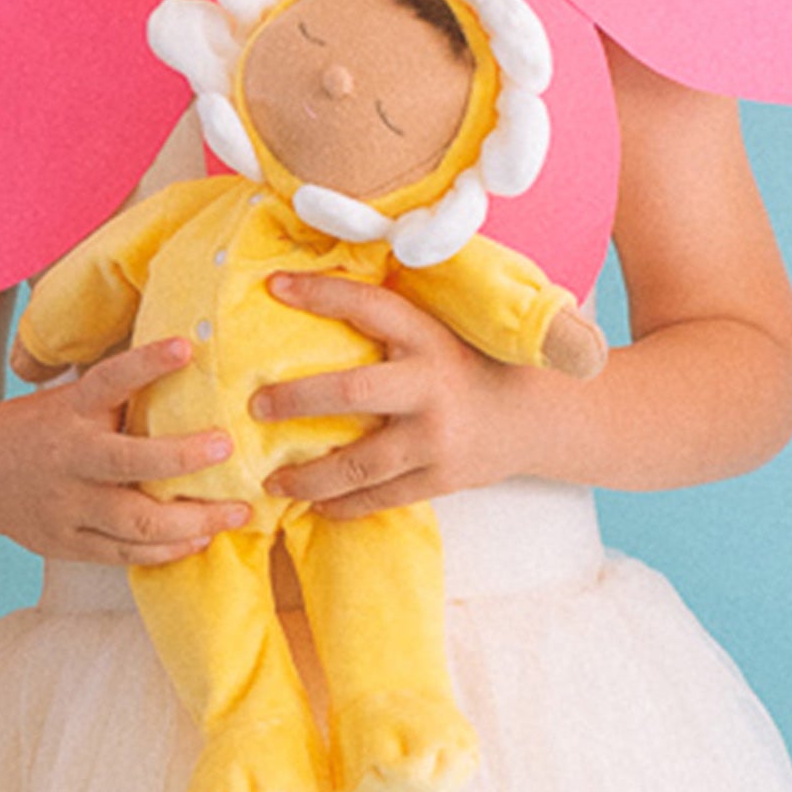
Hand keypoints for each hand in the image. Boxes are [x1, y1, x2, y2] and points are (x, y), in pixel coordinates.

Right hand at [0, 338, 248, 563]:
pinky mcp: (69, 544)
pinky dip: (167, 550)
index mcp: (70, 410)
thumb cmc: (42, 427)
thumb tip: (192, 361)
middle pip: (130, 464)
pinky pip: (126, 554)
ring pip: (137, 522)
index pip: (110, 380)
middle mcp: (69, 460)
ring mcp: (68, 508)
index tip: (185, 347)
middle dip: (183, 458)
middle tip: (228, 447)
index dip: (146, 363)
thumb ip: (119, 394)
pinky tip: (201, 539)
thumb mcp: (70, 398)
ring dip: (194, 520)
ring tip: (236, 510)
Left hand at [250, 273, 536, 519]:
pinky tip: (315, 504)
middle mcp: (431, 385)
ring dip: (308, 475)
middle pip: (351, 391)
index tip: (274, 286)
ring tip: (270, 480)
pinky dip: (344, 505)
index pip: (369, 307)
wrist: (536, 418)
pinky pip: (381, 498)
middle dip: (296, 399)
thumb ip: (392, 322)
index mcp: (429, 337)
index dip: (321, 293)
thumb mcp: (440, 330)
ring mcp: (437, 438)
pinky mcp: (442, 478)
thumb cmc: (473, 365)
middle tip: (255, 404)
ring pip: (359, 463)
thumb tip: (316, 291)